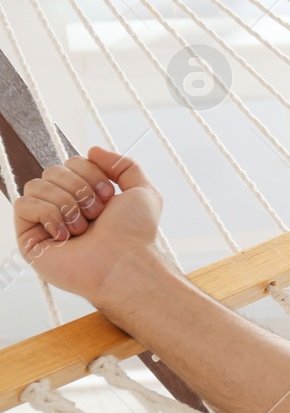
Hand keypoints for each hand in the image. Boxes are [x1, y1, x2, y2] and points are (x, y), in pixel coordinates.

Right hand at [12, 145, 165, 305]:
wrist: (125, 262)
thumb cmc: (135, 234)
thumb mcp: (142, 191)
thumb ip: (123, 165)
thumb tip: (91, 149)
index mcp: (86, 195)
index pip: (72, 162)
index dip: (91, 174)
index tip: (109, 196)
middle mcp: (64, 205)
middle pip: (53, 170)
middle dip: (79, 189)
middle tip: (96, 214)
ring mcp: (45, 222)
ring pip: (37, 184)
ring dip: (66, 204)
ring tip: (83, 228)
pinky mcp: (29, 238)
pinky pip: (23, 204)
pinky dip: (48, 214)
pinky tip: (65, 234)